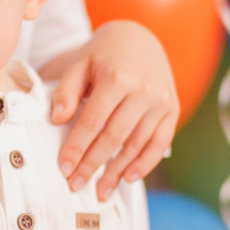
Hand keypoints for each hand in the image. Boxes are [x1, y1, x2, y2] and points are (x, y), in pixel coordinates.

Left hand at [51, 21, 179, 200]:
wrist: (140, 38)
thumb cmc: (103, 55)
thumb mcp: (81, 64)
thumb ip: (66, 90)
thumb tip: (57, 120)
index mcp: (117, 77)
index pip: (93, 121)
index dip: (77, 148)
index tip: (64, 169)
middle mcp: (143, 90)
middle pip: (115, 137)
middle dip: (94, 165)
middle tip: (76, 185)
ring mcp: (161, 101)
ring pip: (137, 145)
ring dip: (118, 171)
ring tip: (100, 191)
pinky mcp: (172, 110)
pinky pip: (160, 143)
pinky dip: (145, 164)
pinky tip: (128, 179)